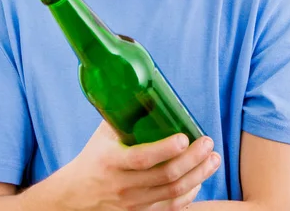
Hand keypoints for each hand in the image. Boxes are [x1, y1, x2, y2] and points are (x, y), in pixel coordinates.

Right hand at [51, 119, 220, 210]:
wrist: (76, 196)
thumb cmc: (94, 158)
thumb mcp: (103, 135)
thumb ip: (124, 115)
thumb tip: (150, 90)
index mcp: (112, 162)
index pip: (142, 159)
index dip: (166, 149)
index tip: (185, 137)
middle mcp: (123, 186)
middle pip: (165, 177)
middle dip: (193, 160)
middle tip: (208, 144)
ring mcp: (133, 204)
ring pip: (173, 193)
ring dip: (198, 176)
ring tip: (213, 159)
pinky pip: (171, 208)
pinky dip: (190, 194)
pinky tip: (200, 179)